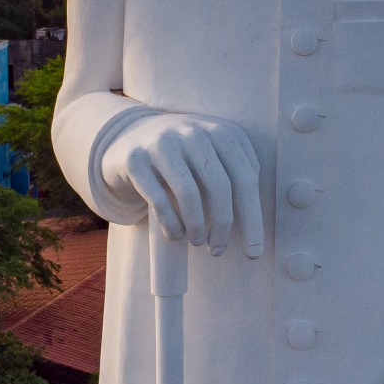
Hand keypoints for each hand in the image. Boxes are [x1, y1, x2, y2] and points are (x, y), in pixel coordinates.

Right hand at [99, 110, 265, 257]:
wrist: (128, 139)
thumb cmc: (184, 159)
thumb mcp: (213, 157)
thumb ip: (237, 177)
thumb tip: (255, 228)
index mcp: (220, 132)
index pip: (246, 178)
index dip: (253, 218)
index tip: (254, 252)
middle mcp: (192, 132)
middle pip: (220, 185)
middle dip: (224, 224)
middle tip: (219, 250)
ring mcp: (162, 143)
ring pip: (189, 192)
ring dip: (196, 227)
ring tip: (197, 242)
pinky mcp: (135, 159)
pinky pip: (158, 199)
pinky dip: (171, 224)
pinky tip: (175, 235)